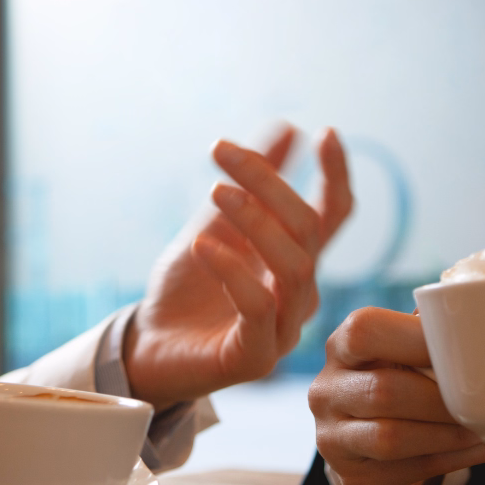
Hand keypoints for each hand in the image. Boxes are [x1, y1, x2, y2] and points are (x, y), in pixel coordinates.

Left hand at [124, 125, 352, 409]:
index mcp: (292, 262)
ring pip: (295, 268)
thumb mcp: (212, 224)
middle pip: (308, 231)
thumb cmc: (185, 290)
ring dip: (256, 221)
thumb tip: (290, 128)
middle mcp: (298, 295)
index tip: (325, 133)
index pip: (332, 217)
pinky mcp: (256, 356)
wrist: (148, 347)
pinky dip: (233, 270)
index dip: (336, 176)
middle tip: (223, 153)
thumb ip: (248, 187)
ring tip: (217, 191)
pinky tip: (202, 246)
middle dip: (269, 183)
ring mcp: (282, 329)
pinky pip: (259, 308)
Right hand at [308, 307, 484, 484]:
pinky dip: (456, 459)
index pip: (365, 331)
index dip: (416, 337)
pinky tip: (483, 446)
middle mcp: (326, 392)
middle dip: (441, 398)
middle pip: (384, 391)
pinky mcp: (355, 478)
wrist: (366, 450)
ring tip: (484, 426)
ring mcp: (333, 439)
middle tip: (483, 399)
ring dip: (449, 434)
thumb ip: (425, 335)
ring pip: (392, 438)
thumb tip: (481, 321)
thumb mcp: (398, 355)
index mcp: (340, 348)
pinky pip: (410, 470)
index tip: (463, 347)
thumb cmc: (395, 385)